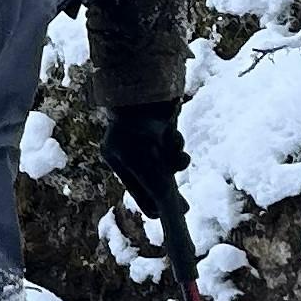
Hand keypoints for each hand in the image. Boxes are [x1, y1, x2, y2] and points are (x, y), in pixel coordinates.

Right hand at [105, 100, 187, 244]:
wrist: (144, 83)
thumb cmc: (138, 123)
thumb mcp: (143, 161)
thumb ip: (152, 185)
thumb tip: (162, 210)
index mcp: (115, 157)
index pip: (135, 188)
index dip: (150, 204)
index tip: (164, 217)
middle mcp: (129, 148)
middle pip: (153, 176)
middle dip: (169, 189)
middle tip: (185, 208)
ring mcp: (145, 136)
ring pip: (167, 160)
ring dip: (175, 160)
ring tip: (177, 154)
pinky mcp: (161, 124)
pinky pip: (173, 144)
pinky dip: (176, 143)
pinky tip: (172, 132)